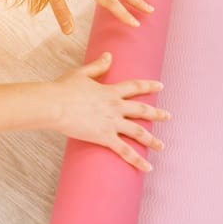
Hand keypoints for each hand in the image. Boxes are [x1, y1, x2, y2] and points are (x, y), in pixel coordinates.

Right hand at [50, 52, 169, 171]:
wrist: (54, 105)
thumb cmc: (64, 89)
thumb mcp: (82, 73)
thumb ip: (98, 66)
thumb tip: (109, 55)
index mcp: (111, 91)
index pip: (135, 87)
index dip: (149, 86)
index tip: (161, 86)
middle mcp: (116, 106)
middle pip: (141, 110)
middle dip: (156, 113)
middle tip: (168, 116)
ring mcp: (112, 122)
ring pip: (138, 131)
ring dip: (151, 139)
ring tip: (161, 146)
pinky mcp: (105, 137)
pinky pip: (125, 151)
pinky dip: (137, 160)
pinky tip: (147, 167)